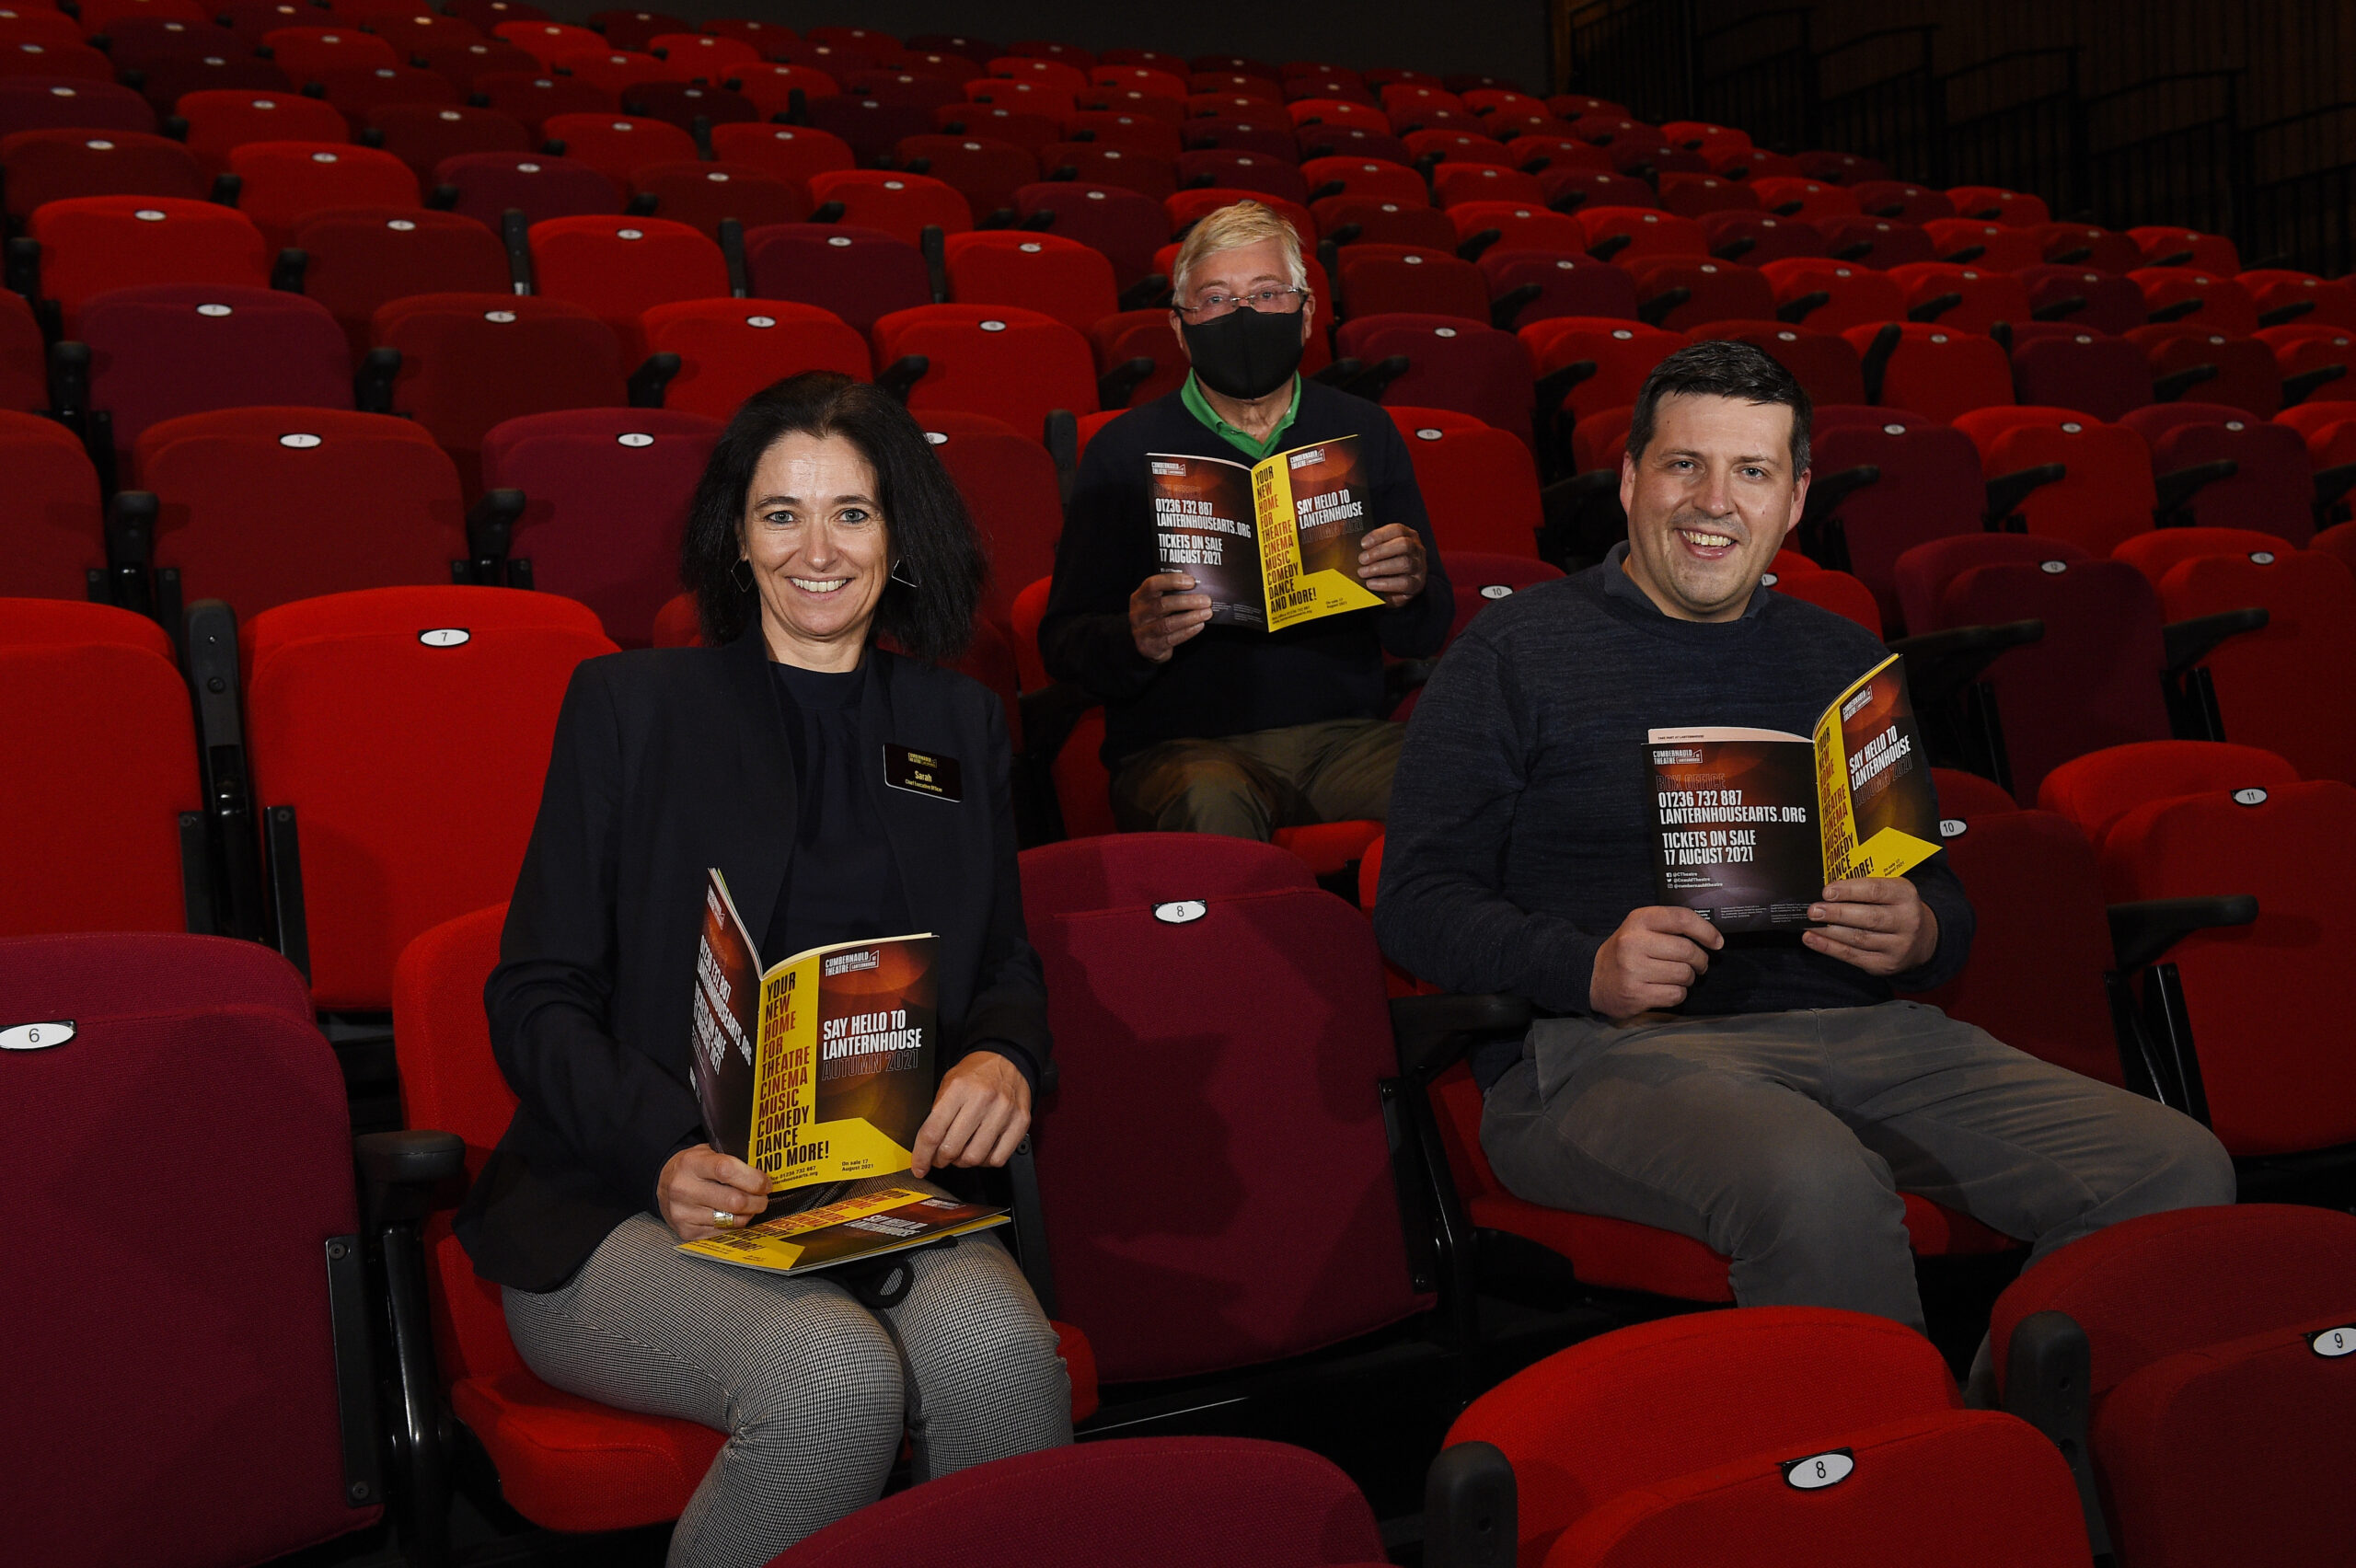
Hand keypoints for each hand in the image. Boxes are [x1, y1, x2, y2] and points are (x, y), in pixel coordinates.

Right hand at [659, 1144, 768, 1240]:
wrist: (663, 1184)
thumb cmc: (694, 1167)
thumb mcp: (708, 1153)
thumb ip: (733, 1160)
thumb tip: (765, 1175)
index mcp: (691, 1163)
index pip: (727, 1170)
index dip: (753, 1179)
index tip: (765, 1183)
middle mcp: (684, 1189)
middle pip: (734, 1201)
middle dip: (757, 1201)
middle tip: (763, 1198)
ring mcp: (683, 1213)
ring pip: (732, 1221)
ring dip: (748, 1215)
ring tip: (749, 1207)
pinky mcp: (686, 1232)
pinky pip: (723, 1233)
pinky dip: (734, 1226)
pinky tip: (733, 1216)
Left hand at [911, 1050, 1030, 1177]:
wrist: (1008, 1059)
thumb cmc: (976, 1073)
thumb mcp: (948, 1082)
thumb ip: (937, 1112)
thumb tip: (926, 1146)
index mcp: (959, 1088)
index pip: (932, 1132)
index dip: (922, 1156)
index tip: (919, 1167)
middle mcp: (982, 1099)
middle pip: (952, 1148)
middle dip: (941, 1159)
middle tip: (940, 1157)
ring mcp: (1003, 1112)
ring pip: (975, 1157)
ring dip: (962, 1162)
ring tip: (961, 1152)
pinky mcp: (1020, 1122)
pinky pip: (998, 1158)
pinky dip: (986, 1161)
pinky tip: (982, 1150)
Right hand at [1130, 571, 1211, 661]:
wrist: (1145, 645)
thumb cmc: (1156, 618)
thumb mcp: (1156, 603)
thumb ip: (1171, 595)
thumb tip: (1198, 588)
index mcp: (1139, 597)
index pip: (1152, 584)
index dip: (1172, 581)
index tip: (1191, 581)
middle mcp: (1137, 614)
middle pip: (1162, 604)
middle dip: (1187, 601)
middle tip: (1206, 600)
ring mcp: (1141, 632)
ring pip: (1168, 623)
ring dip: (1190, 617)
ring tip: (1207, 613)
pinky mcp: (1150, 647)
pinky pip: (1171, 639)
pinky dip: (1188, 631)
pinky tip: (1199, 625)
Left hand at [1356, 523, 1426, 604]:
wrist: (1399, 588)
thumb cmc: (1387, 565)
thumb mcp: (1382, 553)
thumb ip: (1372, 547)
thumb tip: (1352, 547)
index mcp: (1408, 536)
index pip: (1397, 530)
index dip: (1379, 535)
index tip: (1363, 544)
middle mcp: (1417, 550)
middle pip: (1404, 544)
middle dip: (1380, 551)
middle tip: (1362, 559)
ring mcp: (1419, 567)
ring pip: (1404, 563)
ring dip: (1380, 567)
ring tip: (1363, 573)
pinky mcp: (1417, 585)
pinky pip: (1404, 583)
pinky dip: (1385, 583)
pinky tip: (1372, 584)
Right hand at [1590, 906, 1723, 1018]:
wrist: (1592, 977)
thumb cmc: (1625, 951)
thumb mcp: (1640, 928)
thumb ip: (1669, 926)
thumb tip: (1711, 936)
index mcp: (1638, 920)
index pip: (1681, 919)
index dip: (1706, 930)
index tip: (1717, 942)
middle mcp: (1633, 943)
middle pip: (1687, 951)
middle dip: (1701, 960)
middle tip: (1699, 964)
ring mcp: (1633, 970)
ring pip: (1684, 974)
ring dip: (1689, 978)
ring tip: (1678, 976)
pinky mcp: (1635, 994)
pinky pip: (1676, 994)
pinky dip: (1678, 993)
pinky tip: (1666, 989)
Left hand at [1804, 877, 1938, 974]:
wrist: (1921, 941)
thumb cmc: (1895, 909)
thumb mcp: (1890, 891)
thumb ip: (1864, 889)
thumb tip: (1826, 893)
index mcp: (1906, 896)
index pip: (1876, 891)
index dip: (1849, 891)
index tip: (1826, 891)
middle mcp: (1907, 921)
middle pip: (1869, 917)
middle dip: (1837, 913)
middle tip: (1813, 910)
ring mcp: (1898, 946)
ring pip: (1859, 938)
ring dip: (1829, 932)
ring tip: (1809, 923)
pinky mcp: (1885, 964)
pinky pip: (1852, 956)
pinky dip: (1829, 947)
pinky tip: (1812, 939)